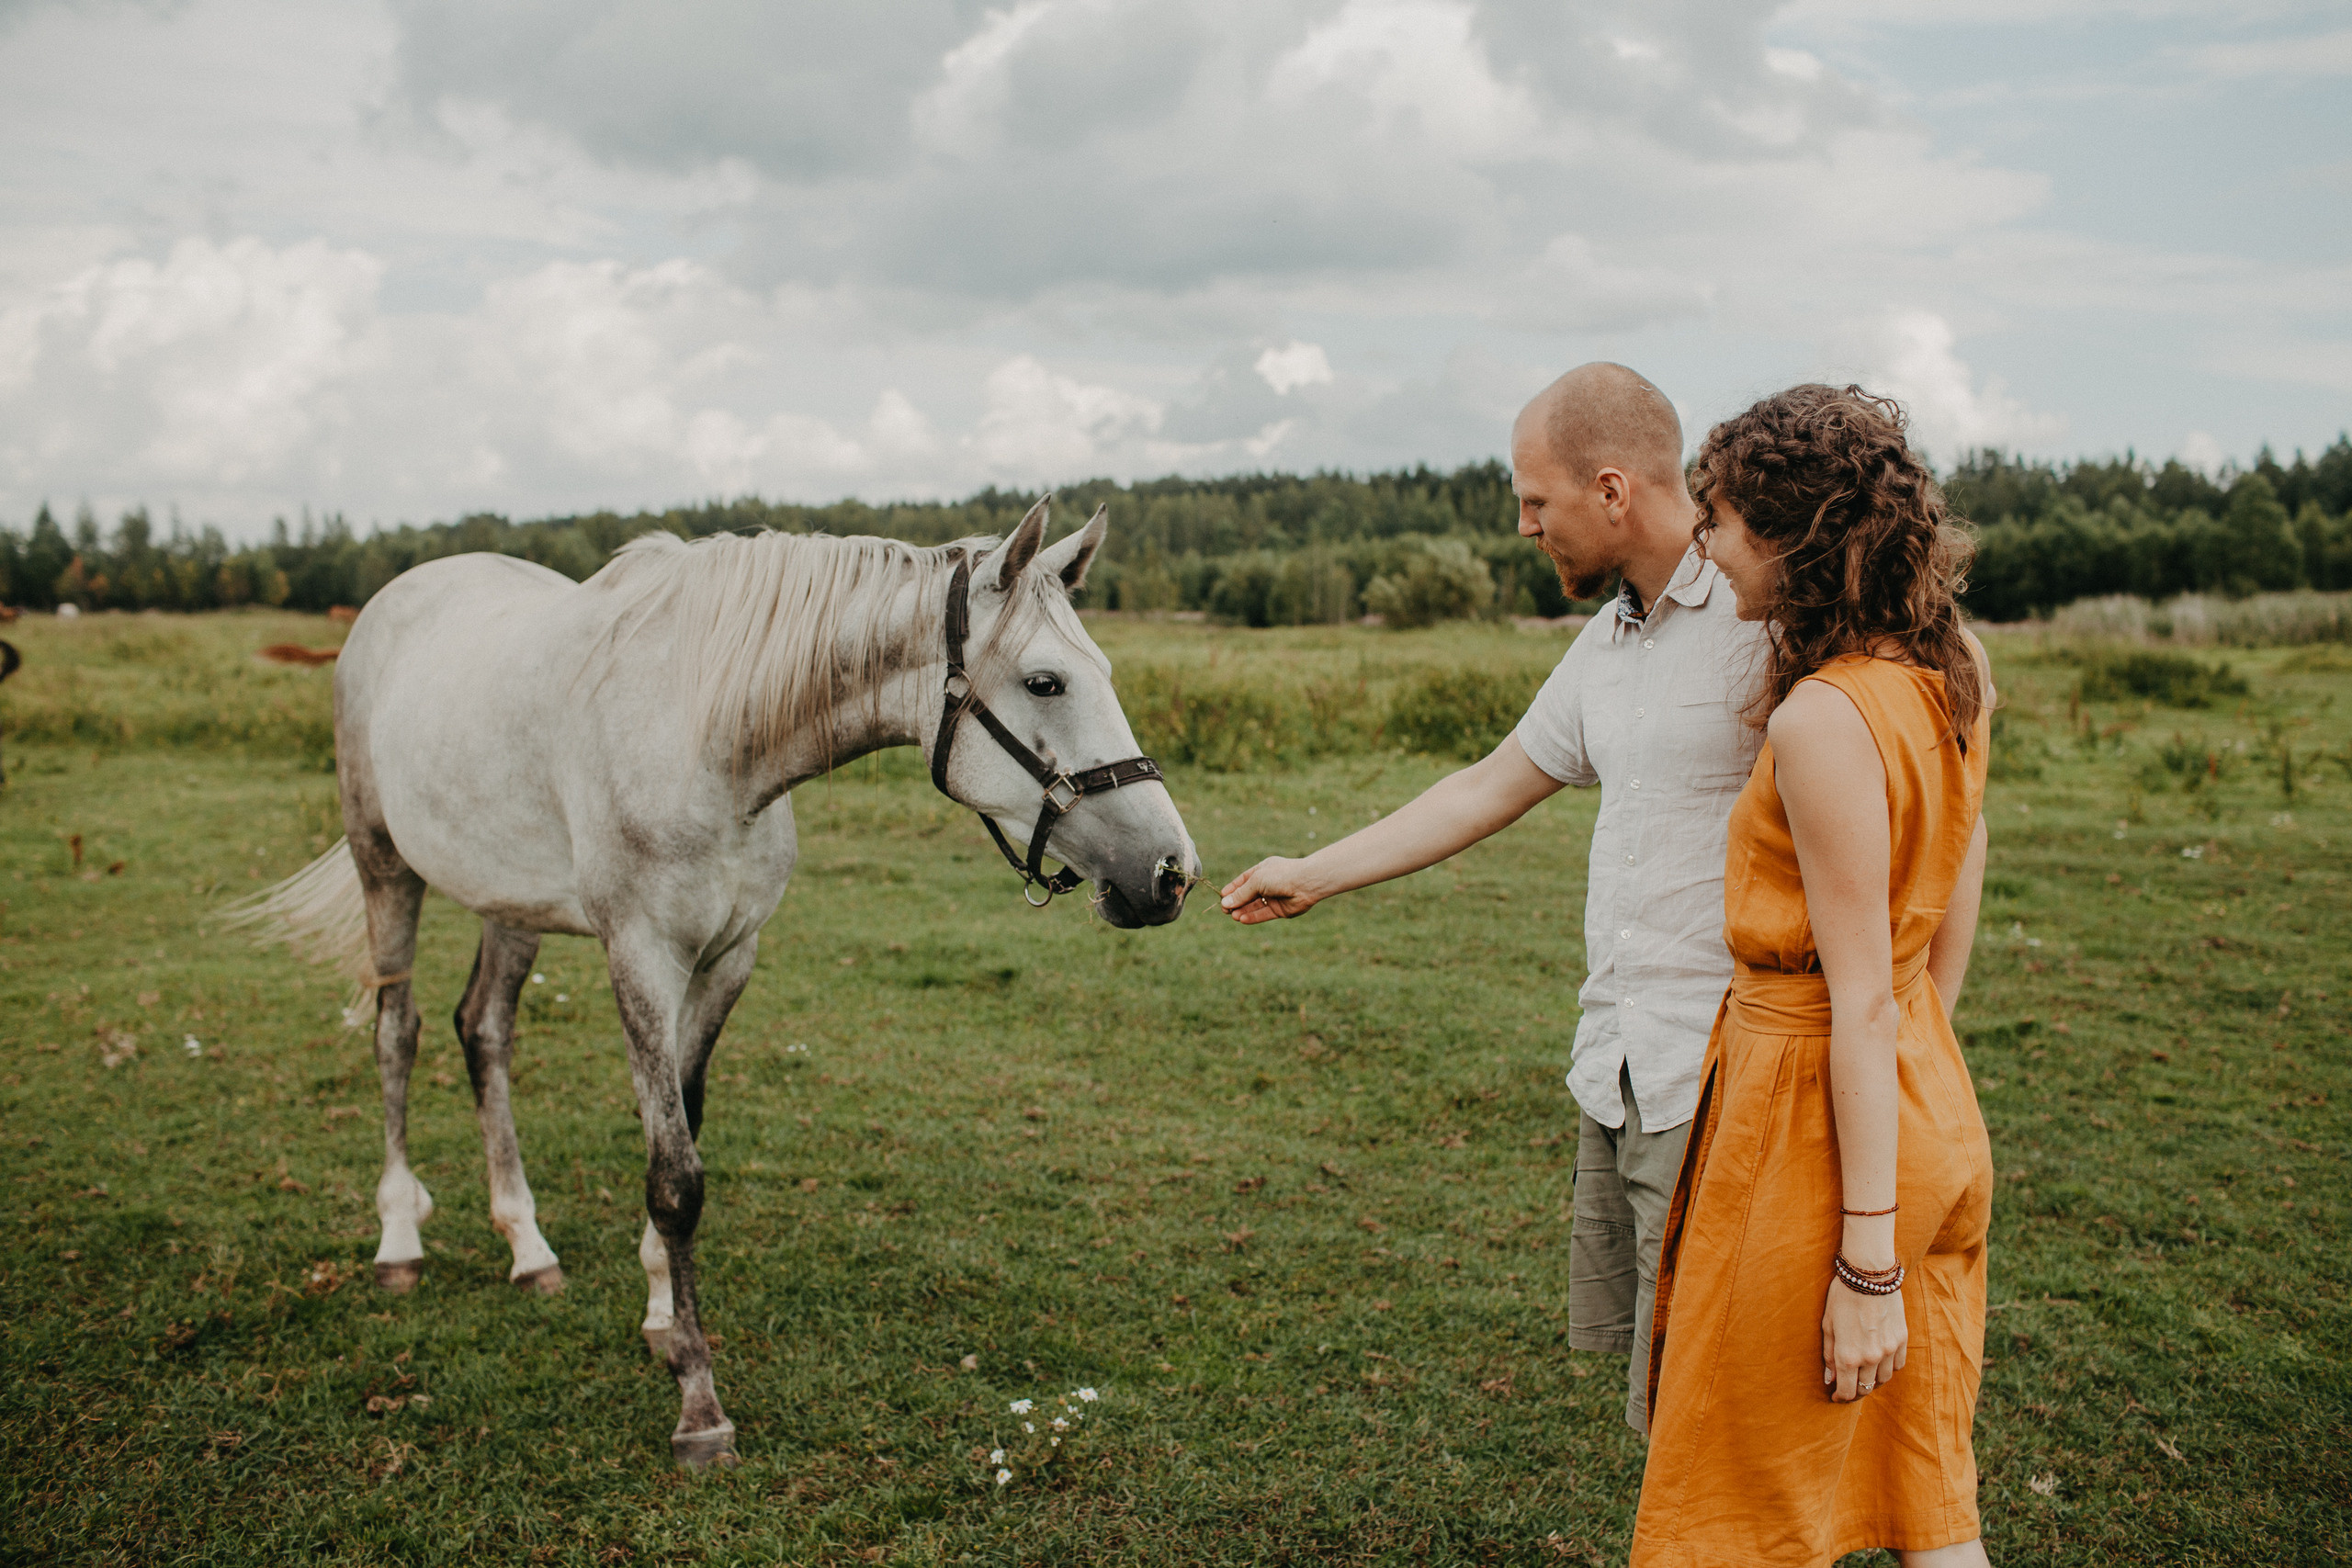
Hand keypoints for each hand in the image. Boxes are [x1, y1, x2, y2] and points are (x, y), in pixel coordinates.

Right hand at [1219, 857, 1320, 922]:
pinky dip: (1252, 917)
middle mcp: (1268, 884)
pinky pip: (1263, 914)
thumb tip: (1225, 902)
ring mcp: (1274, 897)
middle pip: (1247, 895)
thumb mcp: (1256, 881)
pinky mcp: (1280, 909)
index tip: (1221, 897)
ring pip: (1254, 906)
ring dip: (1243, 911)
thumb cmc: (1280, 875)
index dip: (1232, 889)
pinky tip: (1242, 919)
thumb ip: (1241, 893)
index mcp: (1262, 871)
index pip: (1243, 881)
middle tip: (1225, 910)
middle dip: (1236, 902)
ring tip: (1233, 916)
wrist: (1306, 883)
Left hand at [1821, 1275, 1906, 1401]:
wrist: (1870, 1275)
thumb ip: (1829, 1355)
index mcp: (1848, 1356)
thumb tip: (1830, 1379)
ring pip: (1883, 1380)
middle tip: (1847, 1387)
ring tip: (1863, 1375)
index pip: (1846, 1391)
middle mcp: (1870, 1357)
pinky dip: (1888, 1369)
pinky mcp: (1902, 1340)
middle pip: (1865, 1389)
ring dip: (1872, 1381)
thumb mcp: (1828, 1325)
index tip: (1835, 1396)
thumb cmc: (1842, 1297)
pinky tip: (1879, 1363)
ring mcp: (1889, 1350)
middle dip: (1855, 1392)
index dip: (1840, 1398)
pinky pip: (1897, 1365)